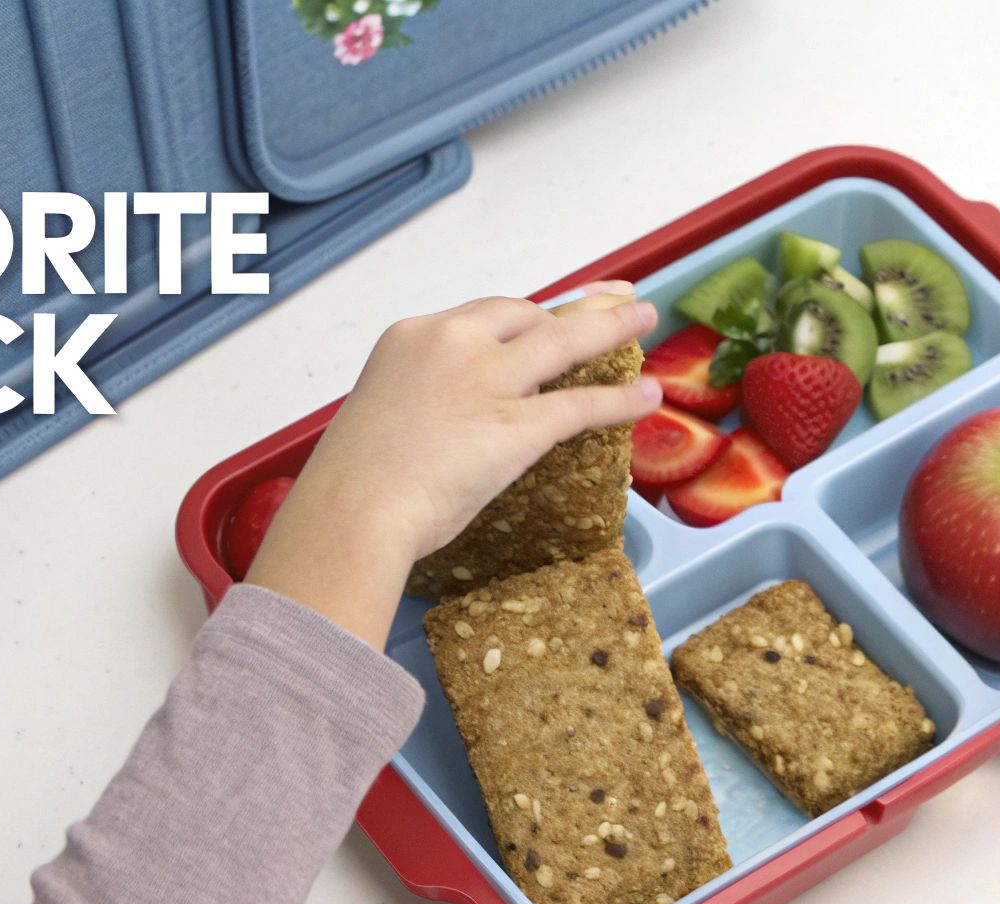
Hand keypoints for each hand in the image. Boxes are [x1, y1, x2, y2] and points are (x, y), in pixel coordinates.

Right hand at [245, 283, 659, 646]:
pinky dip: (619, 399)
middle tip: (614, 298)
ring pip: (566, 341)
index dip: (527, 315)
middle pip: (530, 314)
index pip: (485, 315)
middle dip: (577, 306)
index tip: (549, 312)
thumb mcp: (381, 410)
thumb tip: (445, 418)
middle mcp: (454, 342)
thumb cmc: (353, 479)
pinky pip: (580, 404)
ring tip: (645, 316)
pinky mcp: (518, 424)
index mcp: (413, 336)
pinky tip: (646, 394)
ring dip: (613, 326)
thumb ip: (419, 399)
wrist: (353, 509)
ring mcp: (489, 380)